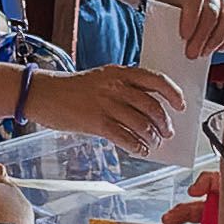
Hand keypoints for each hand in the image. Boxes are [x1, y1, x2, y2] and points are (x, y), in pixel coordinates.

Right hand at [27, 60, 190, 154]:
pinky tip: (140, 150)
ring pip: (141, 124)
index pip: (156, 80)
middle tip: (167, 132)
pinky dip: (137, 146)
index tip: (180, 105)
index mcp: (119, 72)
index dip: (173, 93)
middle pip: (152, 106)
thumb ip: (123, 89)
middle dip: (164, 123)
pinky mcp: (96, 122)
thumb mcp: (101, 79)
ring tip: (153, 143)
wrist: (42, 93)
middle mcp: (116, 86)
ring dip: (151, 137)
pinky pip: (125, 137)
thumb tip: (146, 110)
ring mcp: (106, 104)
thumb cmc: (71, 89)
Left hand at [148, 0, 223, 61]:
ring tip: (204, 53)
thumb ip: (165, 21)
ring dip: (217, 40)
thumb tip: (166, 44)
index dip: (191, 17)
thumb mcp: (162, 9)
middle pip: (212, 11)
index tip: (183, 36)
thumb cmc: (169, 7)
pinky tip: (218, 49)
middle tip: (192, 54)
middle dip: (202, 36)